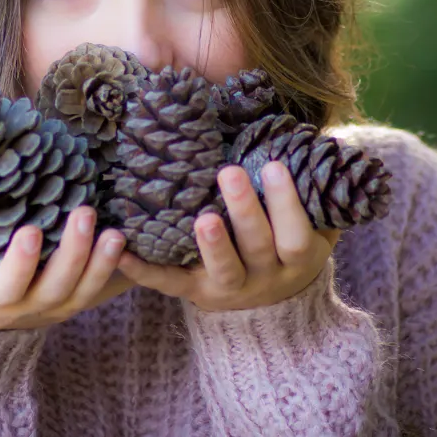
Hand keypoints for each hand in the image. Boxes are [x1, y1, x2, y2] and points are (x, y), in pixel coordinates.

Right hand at [0, 167, 133, 329]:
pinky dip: (114, 270)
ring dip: (101, 263)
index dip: (20, 263)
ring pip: (82, 293)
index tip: (30, 230)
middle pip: (55, 289)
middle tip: (84, 212)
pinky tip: (128, 242)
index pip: (6, 287)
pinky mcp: (70, 302)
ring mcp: (50, 308)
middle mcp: (22, 309)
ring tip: (115, 231)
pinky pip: (97, 291)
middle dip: (73, 254)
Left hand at [117, 162, 339, 311]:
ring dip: (212, 245)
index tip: (272, 165)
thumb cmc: (290, 238)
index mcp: (297, 258)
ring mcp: (229, 289)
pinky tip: (122, 250)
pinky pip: (169, 284)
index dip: (287, 204)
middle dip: (245, 211)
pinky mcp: (195, 293)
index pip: (297, 236)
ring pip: (223, 271)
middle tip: (228, 172)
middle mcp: (266, 277)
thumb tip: (315, 138)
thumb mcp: (314, 221)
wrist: (274, 298)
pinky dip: (143, 270)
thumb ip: (312, 188)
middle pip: (258, 248)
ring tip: (201, 217)